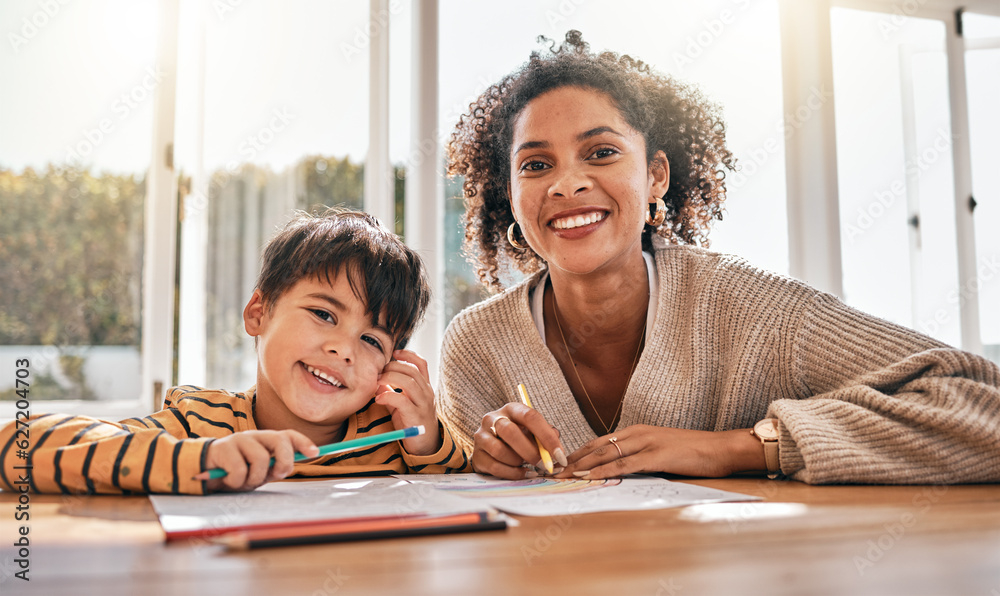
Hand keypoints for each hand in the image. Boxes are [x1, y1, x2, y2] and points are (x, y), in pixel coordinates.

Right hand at [195, 430, 318, 491]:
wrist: (200, 470)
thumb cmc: (234, 472)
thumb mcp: (257, 473)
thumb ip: (272, 469)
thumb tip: (286, 467)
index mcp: (265, 440)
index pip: (288, 435)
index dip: (303, 443)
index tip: (315, 453)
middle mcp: (254, 436)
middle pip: (279, 440)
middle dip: (285, 460)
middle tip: (277, 476)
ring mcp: (238, 440)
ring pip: (261, 459)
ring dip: (254, 478)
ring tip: (243, 482)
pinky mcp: (222, 448)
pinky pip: (239, 470)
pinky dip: (236, 482)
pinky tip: (228, 481)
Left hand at [375, 349, 439, 455]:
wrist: (426, 445)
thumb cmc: (413, 421)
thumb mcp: (404, 403)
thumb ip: (393, 390)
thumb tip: (378, 379)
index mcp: (425, 387)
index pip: (421, 364)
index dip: (408, 355)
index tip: (394, 353)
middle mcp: (427, 393)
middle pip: (411, 371)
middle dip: (392, 367)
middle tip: (378, 372)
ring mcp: (423, 404)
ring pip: (408, 382)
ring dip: (389, 378)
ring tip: (376, 382)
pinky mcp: (416, 416)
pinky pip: (402, 400)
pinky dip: (388, 396)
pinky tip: (378, 399)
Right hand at [471, 403, 566, 478]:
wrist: (494, 448)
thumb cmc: (520, 438)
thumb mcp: (533, 432)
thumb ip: (546, 436)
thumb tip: (557, 449)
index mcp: (511, 409)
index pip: (530, 416)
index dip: (546, 436)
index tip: (559, 454)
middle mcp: (492, 419)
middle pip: (510, 431)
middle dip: (530, 451)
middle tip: (544, 465)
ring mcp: (481, 436)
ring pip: (500, 451)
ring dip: (518, 462)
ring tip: (526, 464)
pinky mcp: (476, 455)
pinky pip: (495, 467)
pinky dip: (512, 473)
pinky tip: (523, 473)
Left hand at [555, 425, 764, 479]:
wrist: (721, 449)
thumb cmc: (694, 453)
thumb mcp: (661, 451)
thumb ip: (640, 457)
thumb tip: (619, 468)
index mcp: (637, 431)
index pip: (600, 441)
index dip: (578, 453)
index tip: (560, 464)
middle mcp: (637, 433)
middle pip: (596, 446)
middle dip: (572, 460)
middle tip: (552, 471)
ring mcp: (646, 442)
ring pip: (605, 453)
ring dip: (581, 466)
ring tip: (561, 476)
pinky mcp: (656, 455)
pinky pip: (624, 464)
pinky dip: (603, 470)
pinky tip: (589, 477)